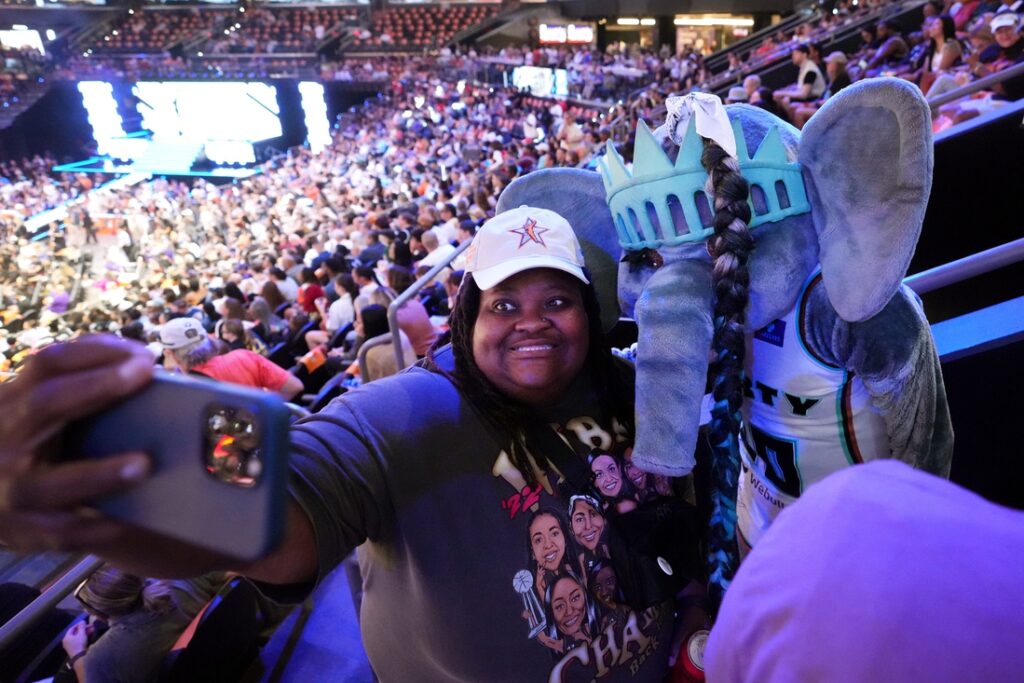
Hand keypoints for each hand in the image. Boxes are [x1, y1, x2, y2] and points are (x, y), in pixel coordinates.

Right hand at [0, 335, 154, 553]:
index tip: (143, 357)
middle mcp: (5, 438)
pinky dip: (97, 529)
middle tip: (144, 375)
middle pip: (46, 404)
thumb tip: (134, 358)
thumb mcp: (31, 407)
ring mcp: (11, 488)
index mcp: (12, 402)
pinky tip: (131, 523)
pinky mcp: (22, 531)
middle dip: (97, 387)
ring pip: (52, 481)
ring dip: (99, 474)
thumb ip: (75, 377)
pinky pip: (62, 532)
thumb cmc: (23, 440)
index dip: (94, 354)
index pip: (48, 365)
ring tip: (143, 465)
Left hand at [62, 621, 88, 657]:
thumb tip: (82, 621)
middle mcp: (67, 641)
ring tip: (93, 629)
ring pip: (79, 637)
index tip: (85, 622)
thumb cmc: (79, 644)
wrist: (80, 657)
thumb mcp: (81, 634)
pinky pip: (79, 641)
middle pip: (76, 633)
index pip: (72, 628)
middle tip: (91, 626)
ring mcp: (71, 646)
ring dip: (86, 632)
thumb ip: (82, 627)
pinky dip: (84, 637)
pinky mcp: (75, 649)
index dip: (79, 624)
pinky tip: (90, 635)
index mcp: (66, 637)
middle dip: (84, 629)